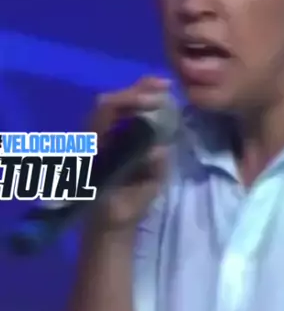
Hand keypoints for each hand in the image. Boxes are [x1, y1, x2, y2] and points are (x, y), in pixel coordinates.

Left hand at [87, 76, 171, 230]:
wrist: (106, 224)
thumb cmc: (119, 211)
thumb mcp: (139, 197)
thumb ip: (149, 175)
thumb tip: (159, 149)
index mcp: (95, 148)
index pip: (106, 111)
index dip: (130, 100)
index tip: (155, 100)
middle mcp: (92, 137)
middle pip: (110, 102)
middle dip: (138, 91)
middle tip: (165, 86)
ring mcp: (98, 138)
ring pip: (115, 106)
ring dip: (139, 95)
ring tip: (164, 88)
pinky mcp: (107, 140)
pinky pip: (121, 116)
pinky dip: (139, 105)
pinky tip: (158, 102)